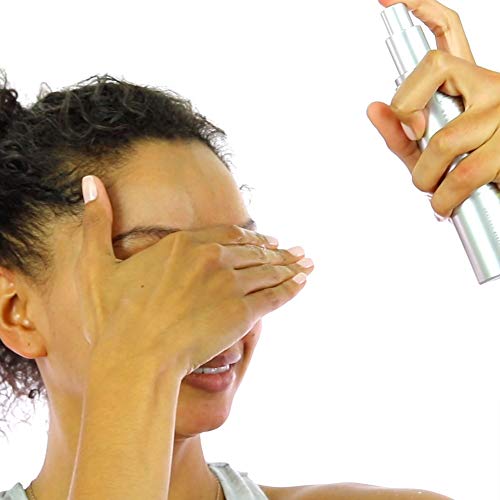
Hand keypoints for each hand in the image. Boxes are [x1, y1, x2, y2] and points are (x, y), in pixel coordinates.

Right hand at [75, 175, 313, 377]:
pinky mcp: (242, 312)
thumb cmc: (114, 317)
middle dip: (276, 251)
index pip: (228, 235)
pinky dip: (291, 288)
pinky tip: (303, 283)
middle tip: (294, 251)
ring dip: (290, 266)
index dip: (249, 237)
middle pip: (253, 251)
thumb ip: (97, 221)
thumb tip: (89, 181)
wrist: (135, 357)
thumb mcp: (96, 264)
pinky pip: (275, 296)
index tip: (264, 240)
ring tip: (306, 263)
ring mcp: (230, 284)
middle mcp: (211, 258)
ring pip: (268, 270)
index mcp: (183, 244)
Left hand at [367, 0, 499, 218]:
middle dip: (408, 113)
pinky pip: (464, 172)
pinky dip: (443, 197)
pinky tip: (444, 203)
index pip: (449, 32)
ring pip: (444, 137)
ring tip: (431, 189)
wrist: (499, 194)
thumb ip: (399, 132)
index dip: (423, 7)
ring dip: (425, 177)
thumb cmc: (462, 170)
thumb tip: (373, 107)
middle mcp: (488, 84)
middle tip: (417, 145)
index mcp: (466, 82)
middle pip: (433, 67)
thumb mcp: (424, 151)